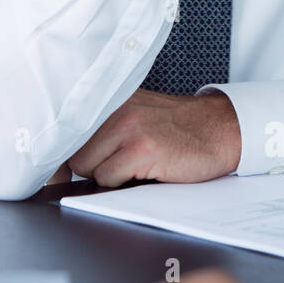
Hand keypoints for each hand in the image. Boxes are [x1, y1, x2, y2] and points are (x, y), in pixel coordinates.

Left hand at [68, 89, 240, 185]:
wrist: (223, 129)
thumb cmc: (181, 128)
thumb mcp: (138, 114)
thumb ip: (106, 127)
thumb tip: (66, 158)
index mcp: (111, 98)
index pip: (66, 128)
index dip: (65, 153)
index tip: (60, 168)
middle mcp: (115, 108)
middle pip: (72, 151)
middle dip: (88, 167)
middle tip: (116, 166)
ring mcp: (128, 127)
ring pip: (85, 166)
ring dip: (104, 176)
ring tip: (132, 168)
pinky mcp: (142, 149)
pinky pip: (107, 178)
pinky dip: (121, 184)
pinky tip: (144, 172)